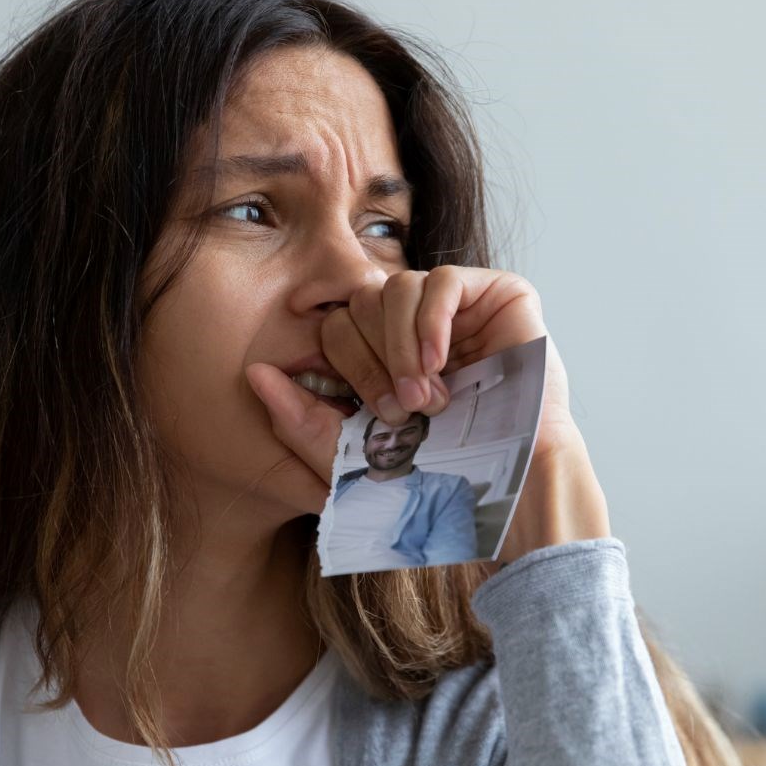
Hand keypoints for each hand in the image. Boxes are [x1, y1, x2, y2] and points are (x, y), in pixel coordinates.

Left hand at [246, 267, 588, 510]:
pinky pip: (443, 281)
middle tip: (406, 408)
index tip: (381, 416)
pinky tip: (441, 363)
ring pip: (397, 287)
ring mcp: (461, 307)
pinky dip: (431, 323)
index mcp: (384, 351)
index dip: (349, 366)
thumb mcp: (352, 454)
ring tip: (429, 396)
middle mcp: (420, 324)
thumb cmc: (442, 473)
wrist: (512, 485)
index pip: (337, 326)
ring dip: (403, 348)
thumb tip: (252, 374)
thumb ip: (298, 419)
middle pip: (361, 301)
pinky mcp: (501, 295)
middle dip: (376, 360)